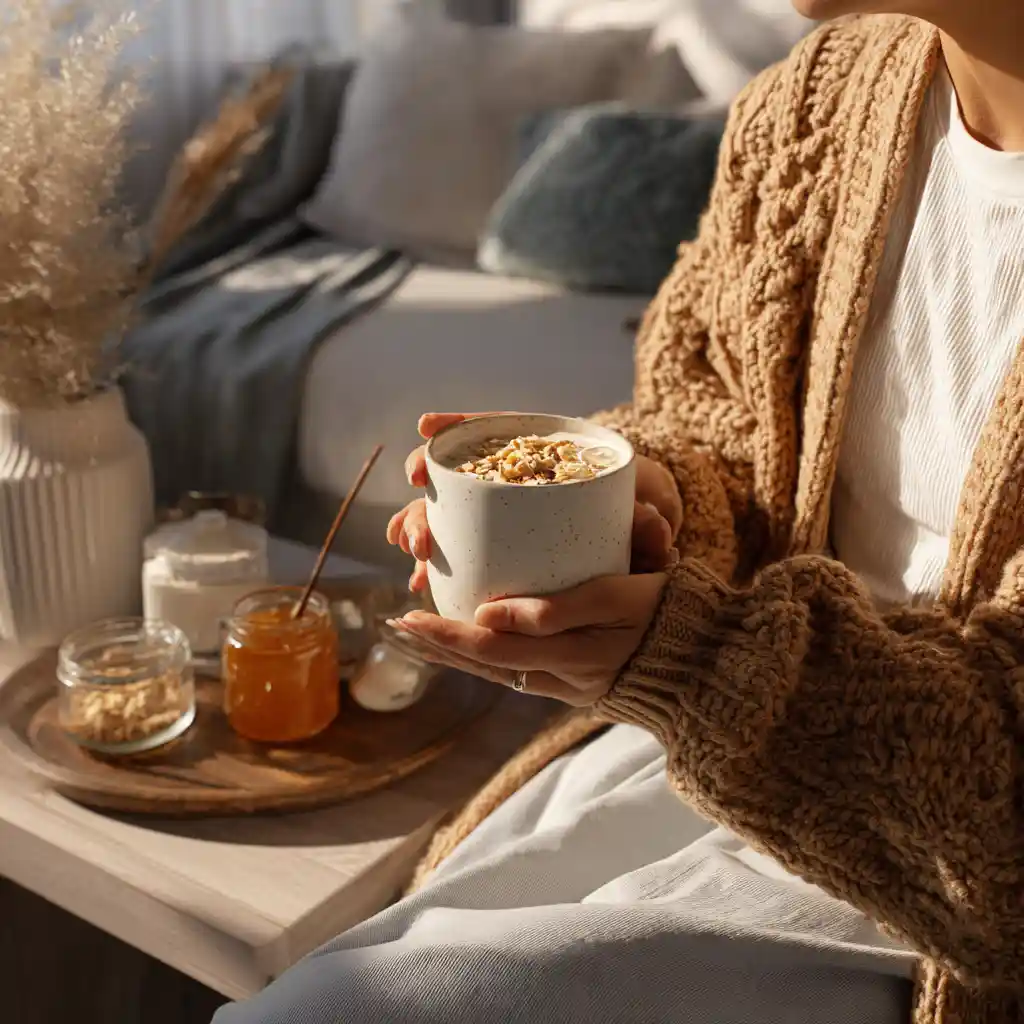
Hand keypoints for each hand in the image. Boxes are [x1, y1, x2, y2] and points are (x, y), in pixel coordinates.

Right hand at [387, 412, 682, 591]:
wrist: (637, 544)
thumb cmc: (639, 513)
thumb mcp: (647, 510)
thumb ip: (650, 521)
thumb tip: (653, 525)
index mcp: (540, 454)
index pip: (492, 428)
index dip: (456, 425)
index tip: (426, 428)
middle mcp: (509, 480)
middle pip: (456, 475)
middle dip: (429, 489)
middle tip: (425, 514)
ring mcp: (495, 514)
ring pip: (445, 512)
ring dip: (420, 526)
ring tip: (416, 551)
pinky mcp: (492, 548)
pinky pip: (457, 551)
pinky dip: (438, 565)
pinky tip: (421, 582)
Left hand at [388, 572, 667, 705]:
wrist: (709, 664)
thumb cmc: (670, 617)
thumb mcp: (619, 600)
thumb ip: (557, 609)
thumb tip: (490, 614)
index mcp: (567, 655)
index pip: (488, 649)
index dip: (444, 634)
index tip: (407, 616)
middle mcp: (560, 677)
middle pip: (482, 665)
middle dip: (437, 647)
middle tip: (397, 626)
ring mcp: (568, 683)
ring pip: (497, 672)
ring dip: (455, 655)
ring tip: (421, 636)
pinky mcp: (578, 681)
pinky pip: (518, 672)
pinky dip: (485, 659)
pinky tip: (473, 645)